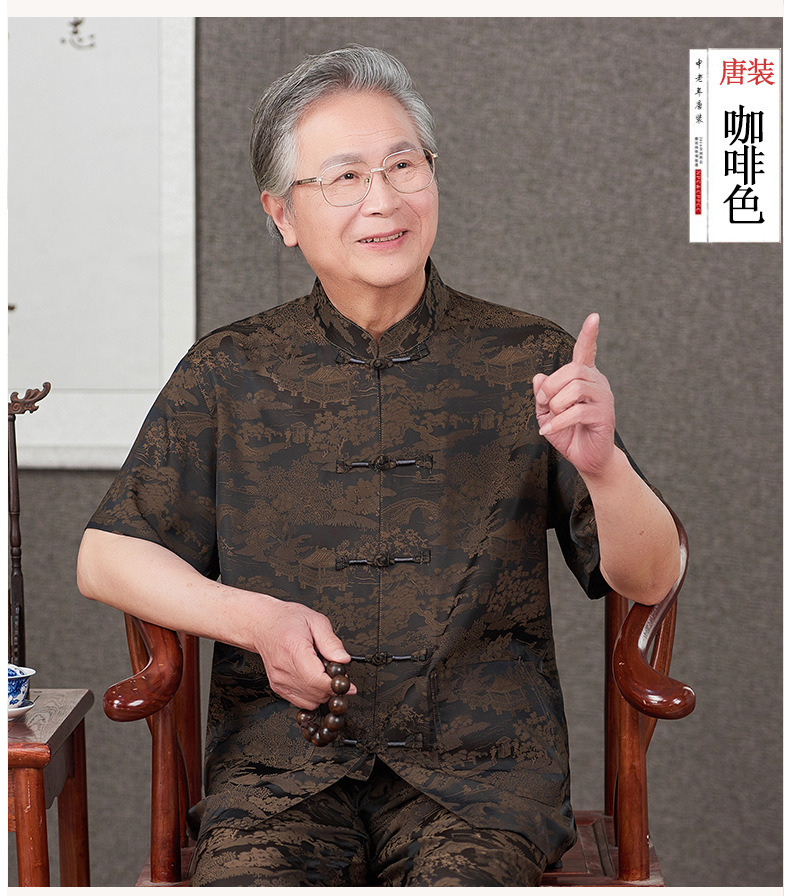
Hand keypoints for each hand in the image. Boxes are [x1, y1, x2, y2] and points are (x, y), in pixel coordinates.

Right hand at [252, 597, 355, 709]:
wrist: (263, 625)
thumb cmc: (287, 620)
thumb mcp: (316, 621)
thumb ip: (331, 642)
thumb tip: (343, 659)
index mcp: (294, 650)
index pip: (316, 679)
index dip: (335, 685)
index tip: (348, 684)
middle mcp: (284, 669)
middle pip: (315, 693)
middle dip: (332, 687)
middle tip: (337, 673)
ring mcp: (279, 680)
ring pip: (310, 701)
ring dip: (323, 693)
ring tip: (324, 674)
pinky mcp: (278, 687)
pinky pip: (301, 701)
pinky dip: (313, 696)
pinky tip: (315, 681)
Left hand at [532, 313, 615, 478]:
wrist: (587, 458)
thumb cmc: (569, 434)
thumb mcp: (547, 413)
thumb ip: (542, 395)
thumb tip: (538, 377)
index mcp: (584, 378)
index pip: (587, 351)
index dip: (589, 334)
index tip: (594, 317)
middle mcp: (597, 383)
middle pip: (572, 370)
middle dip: (550, 387)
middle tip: (542, 403)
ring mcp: (604, 399)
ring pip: (575, 388)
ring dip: (555, 404)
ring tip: (551, 418)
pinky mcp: (604, 416)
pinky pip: (576, 412)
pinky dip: (558, 422)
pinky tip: (548, 431)